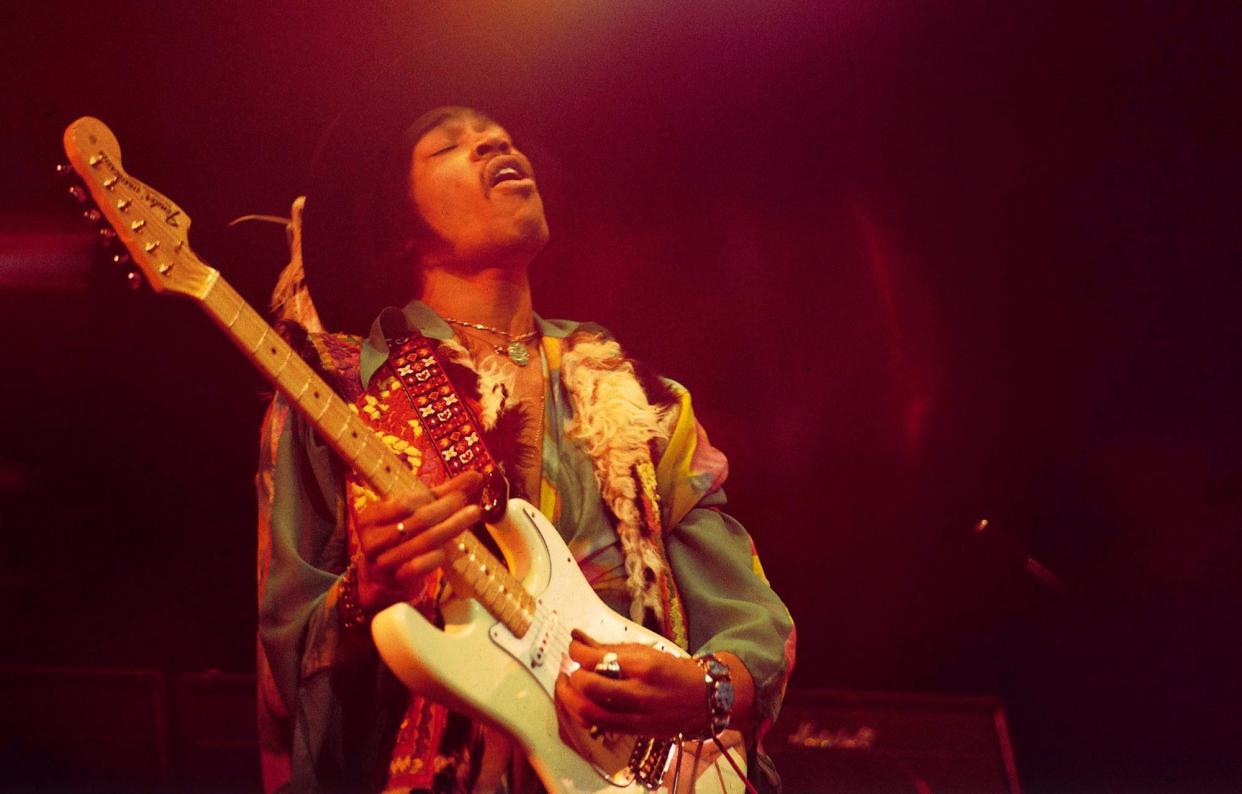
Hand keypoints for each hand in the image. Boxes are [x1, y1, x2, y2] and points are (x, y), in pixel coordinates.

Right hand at [352, 470, 483, 611]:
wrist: (382, 579)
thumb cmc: (401, 537)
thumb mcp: (413, 513)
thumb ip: (441, 493)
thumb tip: (476, 475)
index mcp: (372, 516)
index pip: (405, 503)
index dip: (433, 498)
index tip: (458, 495)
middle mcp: (373, 538)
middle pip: (419, 520)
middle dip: (448, 509)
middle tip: (471, 502)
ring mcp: (383, 560)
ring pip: (424, 541)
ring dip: (452, 527)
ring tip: (474, 514)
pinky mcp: (395, 578)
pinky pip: (420, 566)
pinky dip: (437, 556)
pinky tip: (450, 549)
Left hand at [555, 632, 714, 738]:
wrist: (703, 699)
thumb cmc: (673, 672)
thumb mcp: (645, 651)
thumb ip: (610, 647)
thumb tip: (578, 639)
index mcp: (643, 666)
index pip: (596, 658)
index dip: (576, 652)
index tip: (574, 649)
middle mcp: (639, 692)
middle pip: (589, 686)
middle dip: (571, 677)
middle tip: (570, 670)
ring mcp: (636, 715)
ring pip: (589, 711)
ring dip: (570, 699)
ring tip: (567, 688)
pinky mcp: (633, 731)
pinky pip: (598, 725)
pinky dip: (582, 714)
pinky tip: (581, 704)